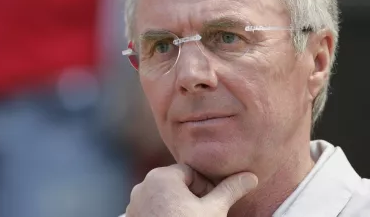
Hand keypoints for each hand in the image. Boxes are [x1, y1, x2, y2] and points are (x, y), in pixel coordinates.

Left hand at [125, 164, 257, 216]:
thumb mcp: (214, 210)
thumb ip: (230, 190)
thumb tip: (250, 177)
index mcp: (161, 176)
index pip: (191, 173)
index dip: (205, 188)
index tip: (211, 204)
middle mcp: (143, 186)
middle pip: (177, 184)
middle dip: (192, 197)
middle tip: (202, 214)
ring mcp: (134, 203)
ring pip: (165, 198)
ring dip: (178, 207)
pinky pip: (152, 209)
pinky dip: (164, 215)